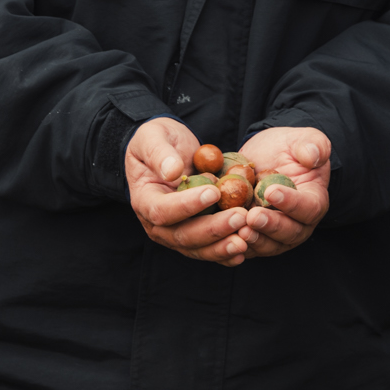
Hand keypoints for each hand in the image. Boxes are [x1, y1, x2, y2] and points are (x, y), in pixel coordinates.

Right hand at [125, 118, 259, 265]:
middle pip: (183, 235)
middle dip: (212, 229)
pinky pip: (208, 249)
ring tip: (246, 239)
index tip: (214, 192)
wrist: (169, 151)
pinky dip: (225, 253)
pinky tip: (244, 252)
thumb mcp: (153, 137)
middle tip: (240, 217)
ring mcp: (175, 233)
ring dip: (222, 247)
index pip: (162, 210)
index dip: (187, 205)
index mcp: (144, 200)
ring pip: (197, 248)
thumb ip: (160, 153)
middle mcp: (157, 224)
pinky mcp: (194, 236)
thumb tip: (173, 172)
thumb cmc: (157, 140)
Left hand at [231, 126, 331, 258]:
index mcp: (314, 201)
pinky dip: (236, 246)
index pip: (308, 208)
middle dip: (270, 226)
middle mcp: (298, 223)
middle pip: (289, 232)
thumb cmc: (288, 149)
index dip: (291, 203)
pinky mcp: (256, 238)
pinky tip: (224, 238)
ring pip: (268, 245)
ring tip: (239, 230)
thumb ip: (313, 146)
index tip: (270, 192)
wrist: (264, 159)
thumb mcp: (304, 139)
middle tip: (252, 216)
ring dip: (254, 240)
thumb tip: (312, 157)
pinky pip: (248, 248)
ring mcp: (276, 235)